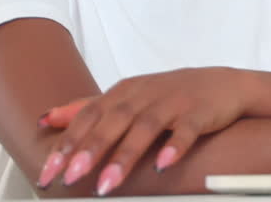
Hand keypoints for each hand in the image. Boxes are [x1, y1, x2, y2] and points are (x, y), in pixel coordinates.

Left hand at [34, 66, 253, 194]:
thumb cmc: (170, 94)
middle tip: (71, 177)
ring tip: (107, 184)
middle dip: (90, 149)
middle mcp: (146, 95)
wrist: (224, 84)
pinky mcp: (200, 112)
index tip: (50, 170)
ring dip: (125, 156)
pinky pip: (186, 130)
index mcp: (124, 92)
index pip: (90, 115)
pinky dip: (175, 147)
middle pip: (114, 120)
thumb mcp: (126, 96)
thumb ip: (86, 107)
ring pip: (146, 127)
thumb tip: (46, 119)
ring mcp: (174, 102)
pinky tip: (163, 166)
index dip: (68, 142)